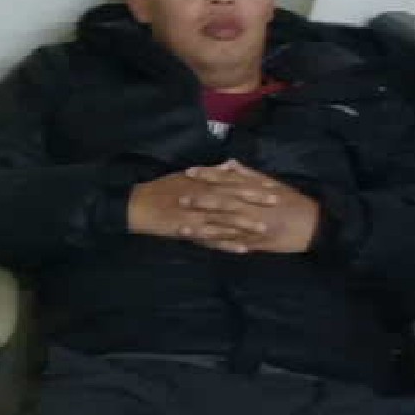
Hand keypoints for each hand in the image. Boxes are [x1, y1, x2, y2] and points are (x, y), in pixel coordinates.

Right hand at [127, 170, 276, 253]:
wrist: (138, 206)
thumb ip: (211, 172)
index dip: (252, 184)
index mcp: (201, 182)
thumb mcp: (186, 176)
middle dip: (254, 201)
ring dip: (245, 224)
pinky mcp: (189, 231)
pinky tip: (243, 249)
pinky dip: (227, 244)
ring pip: (223, 220)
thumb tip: (231, 165)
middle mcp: (200, 197)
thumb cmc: (163, 189)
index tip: (271, 186)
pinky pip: (211, 239)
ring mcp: (195, 215)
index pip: (231, 181)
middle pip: (231, 198)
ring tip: (264, 228)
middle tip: (276, 203)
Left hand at [182, 160, 319, 253]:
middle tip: (178, 197)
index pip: (226, 179)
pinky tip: (200, 245)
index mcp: (254, 189)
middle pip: (220, 201)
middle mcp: (251, 206)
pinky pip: (231, 243)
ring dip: (200, 227)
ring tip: (180, 228)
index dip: (207, 175)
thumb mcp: (271, 183)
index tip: (189, 171)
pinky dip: (216, 244)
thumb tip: (227, 163)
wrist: (313, 225)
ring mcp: (252, 225)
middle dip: (199, 200)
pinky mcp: (255, 242)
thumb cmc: (292, 202)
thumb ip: (247, 174)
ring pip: (222, 225)